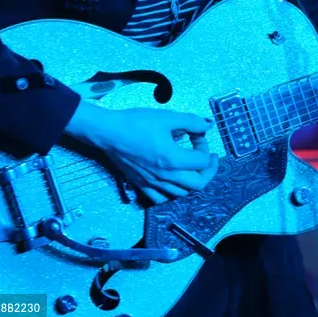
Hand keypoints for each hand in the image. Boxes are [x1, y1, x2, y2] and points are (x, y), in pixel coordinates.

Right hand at [81, 106, 219, 204]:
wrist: (109, 132)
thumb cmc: (137, 123)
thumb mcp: (168, 117)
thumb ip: (192, 122)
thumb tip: (207, 126)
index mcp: (173, 160)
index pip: (202, 161)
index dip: (205, 147)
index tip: (199, 135)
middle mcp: (165, 176)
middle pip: (198, 184)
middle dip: (208, 171)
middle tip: (207, 158)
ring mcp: (153, 183)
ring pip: (181, 193)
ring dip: (191, 181)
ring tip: (191, 168)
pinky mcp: (141, 185)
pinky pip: (161, 199)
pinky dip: (171, 193)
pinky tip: (172, 181)